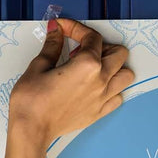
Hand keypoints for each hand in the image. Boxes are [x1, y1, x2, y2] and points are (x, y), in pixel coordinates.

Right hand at [6, 18, 134, 150]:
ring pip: (125, 75)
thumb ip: (53, 45)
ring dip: (114, 67)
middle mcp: (101, 80)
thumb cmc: (32, 100)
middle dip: (102, 45)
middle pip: (119, 53)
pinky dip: (112, 88)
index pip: (92, 37)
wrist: (32, 130)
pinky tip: (95, 86)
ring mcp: (103, 98)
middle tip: (82, 48)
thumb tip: (56, 30)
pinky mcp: (99, 112)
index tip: (63, 29)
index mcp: (87, 65)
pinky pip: (118, 97)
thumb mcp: (39, 66)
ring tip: (93, 67)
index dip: (76, 28)